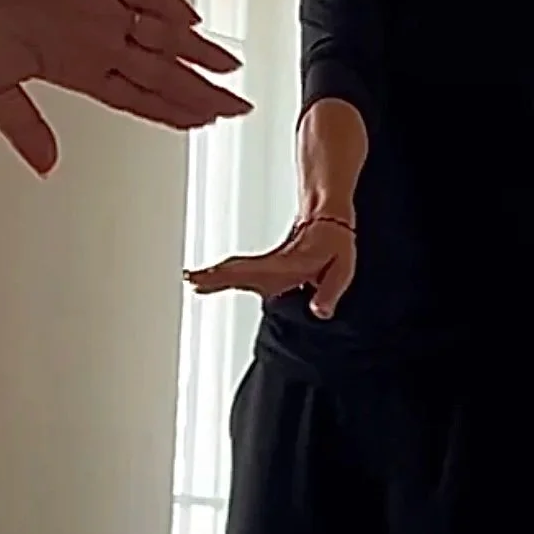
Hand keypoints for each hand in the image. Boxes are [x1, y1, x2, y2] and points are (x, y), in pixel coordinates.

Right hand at [0, 0, 251, 174]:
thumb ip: (24, 127)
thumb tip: (46, 168)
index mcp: (79, 67)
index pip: (140, 97)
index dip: (173, 112)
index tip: (204, 125)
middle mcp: (100, 38)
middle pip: (164, 73)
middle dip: (201, 93)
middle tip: (238, 107)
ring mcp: (106, 8)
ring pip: (165, 36)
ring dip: (198, 53)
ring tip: (231, 70)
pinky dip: (167, 9)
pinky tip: (192, 25)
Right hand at [184, 213, 355, 319]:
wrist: (328, 222)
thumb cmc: (334, 243)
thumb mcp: (342, 268)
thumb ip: (330, 291)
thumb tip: (319, 311)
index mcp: (290, 265)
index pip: (262, 271)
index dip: (241, 275)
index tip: (224, 275)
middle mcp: (274, 266)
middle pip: (239, 269)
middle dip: (216, 275)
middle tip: (192, 280)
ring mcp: (267, 266)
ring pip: (236, 269)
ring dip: (214, 275)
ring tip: (192, 280)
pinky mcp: (266, 268)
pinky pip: (239, 270)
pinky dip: (222, 275)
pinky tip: (208, 282)